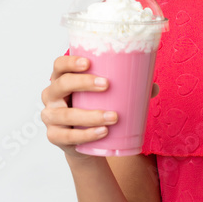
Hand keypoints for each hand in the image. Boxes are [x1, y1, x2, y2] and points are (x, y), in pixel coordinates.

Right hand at [40, 54, 158, 161]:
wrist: (84, 140)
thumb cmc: (93, 107)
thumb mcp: (104, 95)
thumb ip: (127, 88)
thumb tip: (153, 86)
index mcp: (61, 79)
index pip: (59, 65)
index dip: (70, 62)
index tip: (88, 62)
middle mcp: (50, 95)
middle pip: (61, 85)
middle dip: (83, 83)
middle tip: (107, 85)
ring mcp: (50, 116)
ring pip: (66, 114)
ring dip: (91, 115)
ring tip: (113, 117)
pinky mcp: (54, 136)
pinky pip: (67, 136)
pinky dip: (86, 134)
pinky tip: (102, 132)